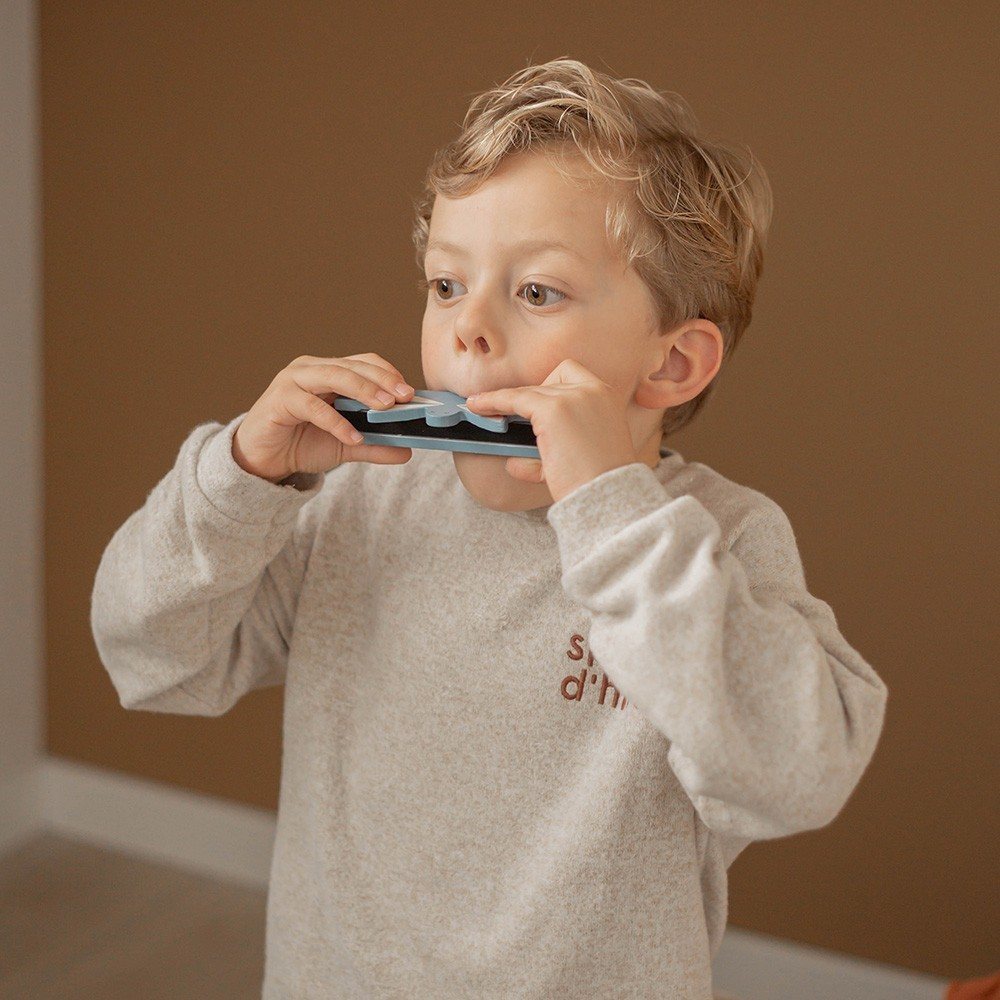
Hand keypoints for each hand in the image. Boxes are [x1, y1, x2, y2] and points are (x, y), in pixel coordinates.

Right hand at [232, 353, 413, 481]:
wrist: (263, 459)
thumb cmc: (302, 442)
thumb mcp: (346, 445)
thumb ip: (375, 445)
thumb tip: (407, 451)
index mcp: (329, 371)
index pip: (364, 362)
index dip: (388, 373)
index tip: (410, 392)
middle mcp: (311, 369)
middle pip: (352, 366)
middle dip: (381, 380)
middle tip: (404, 397)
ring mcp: (293, 380)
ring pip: (333, 376)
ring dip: (363, 390)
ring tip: (385, 408)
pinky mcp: (280, 399)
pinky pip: (313, 406)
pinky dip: (336, 422)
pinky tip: (353, 437)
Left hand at [466, 360, 639, 502]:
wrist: (607, 496)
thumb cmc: (597, 484)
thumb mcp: (585, 453)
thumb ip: (558, 445)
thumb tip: (514, 459)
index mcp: (606, 397)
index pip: (571, 373)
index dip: (549, 386)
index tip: (532, 405)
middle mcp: (592, 390)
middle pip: (547, 382)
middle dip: (526, 398)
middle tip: (504, 415)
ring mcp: (573, 397)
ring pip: (528, 391)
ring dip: (504, 400)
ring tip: (479, 408)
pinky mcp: (553, 410)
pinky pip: (514, 399)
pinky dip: (494, 402)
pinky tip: (477, 407)